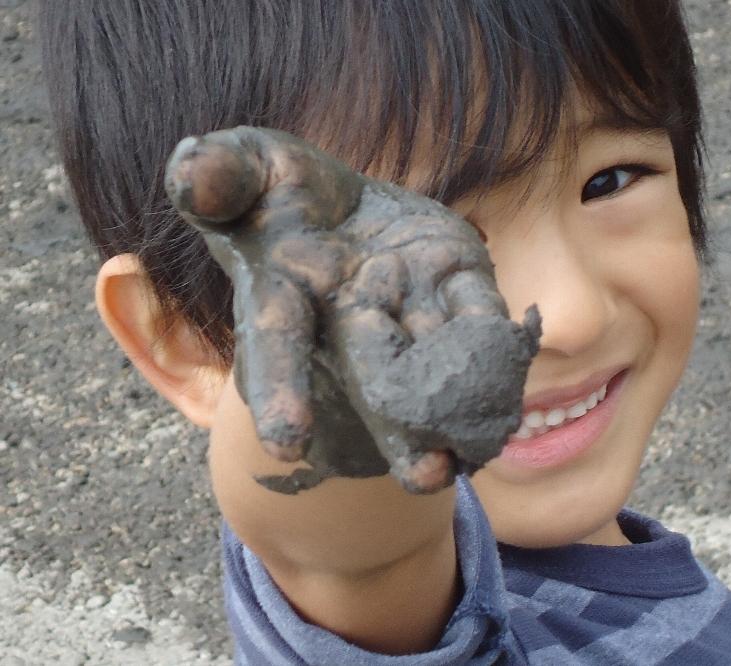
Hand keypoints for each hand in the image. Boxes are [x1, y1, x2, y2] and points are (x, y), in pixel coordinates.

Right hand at [164, 126, 540, 493]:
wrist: (343, 202)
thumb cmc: (279, 188)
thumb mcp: (244, 165)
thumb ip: (219, 176)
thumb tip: (191, 173)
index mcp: (289, 292)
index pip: (279, 340)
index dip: (281, 388)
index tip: (287, 445)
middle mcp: (351, 315)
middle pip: (373, 376)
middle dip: (397, 426)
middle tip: (426, 476)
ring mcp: (408, 303)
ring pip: (433, 362)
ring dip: (453, 411)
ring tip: (469, 459)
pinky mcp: (456, 281)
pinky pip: (478, 313)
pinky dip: (495, 343)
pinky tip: (508, 380)